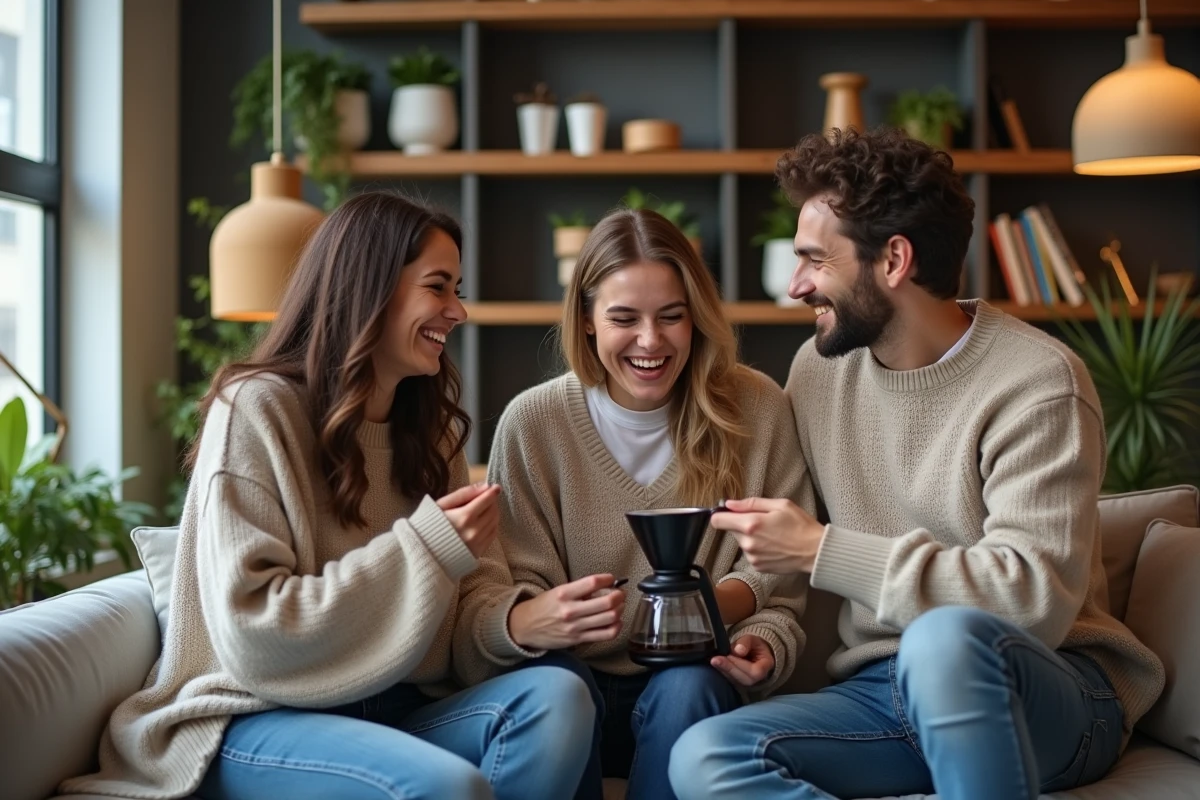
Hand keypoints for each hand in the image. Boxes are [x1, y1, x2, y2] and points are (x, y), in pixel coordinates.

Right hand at [437, 483, 501, 557]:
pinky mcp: (478, 552)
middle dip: (492, 502)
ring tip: (483, 509)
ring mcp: (477, 543)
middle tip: (486, 498)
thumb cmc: (430, 523)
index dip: (492, 492)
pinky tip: (482, 521)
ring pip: (495, 522)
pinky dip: (492, 525)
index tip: (495, 487)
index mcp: (464, 517)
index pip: (487, 500)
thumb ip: (464, 493)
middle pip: (493, 511)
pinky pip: (492, 534)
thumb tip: (485, 486)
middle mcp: (473, 531)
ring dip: (493, 512)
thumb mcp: (443, 504)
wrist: (424, 550)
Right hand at [508, 574, 624, 650]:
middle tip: (621, 593)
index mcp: (564, 594)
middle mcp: (570, 610)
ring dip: (620, 609)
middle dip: (620, 596)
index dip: (608, 579)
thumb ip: (579, 590)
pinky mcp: (578, 640)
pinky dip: (616, 627)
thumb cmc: (543, 607)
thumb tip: (605, 587)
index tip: (612, 579)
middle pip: (607, 602)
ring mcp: (575, 627)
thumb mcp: (558, 592)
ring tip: (619, 606)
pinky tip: (616, 622)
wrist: (525, 627)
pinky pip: (605, 634)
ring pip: (610, 618)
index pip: (593, 583)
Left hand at [711, 634, 774, 686]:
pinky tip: (714, 665)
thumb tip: (738, 651)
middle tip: (715, 660)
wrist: (754, 653)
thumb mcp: (752, 639)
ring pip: (736, 682)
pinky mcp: (737, 683)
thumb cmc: (754, 646)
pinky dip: (721, 673)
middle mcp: (757, 679)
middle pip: (744, 679)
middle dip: (729, 669)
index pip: (754, 671)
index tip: (727, 656)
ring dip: (723, 671)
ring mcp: (747, 683)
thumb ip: (746, 642)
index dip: (740, 665)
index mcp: (765, 667)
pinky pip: (730, 681)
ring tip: (713, 661)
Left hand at [712, 497, 824, 573]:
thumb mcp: (780, 505)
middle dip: (741, 524)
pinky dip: (758, 549)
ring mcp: (752, 557)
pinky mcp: (758, 567)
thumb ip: (751, 503)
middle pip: (731, 530)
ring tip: (772, 535)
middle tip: (763, 522)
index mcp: (751, 524)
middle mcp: (748, 543)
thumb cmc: (801, 525)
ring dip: (751, 537)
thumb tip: (729, 504)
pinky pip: (750, 553)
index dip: (721, 515)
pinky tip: (774, 546)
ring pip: (741, 542)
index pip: (718, 521)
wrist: (815, 552)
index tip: (729, 513)